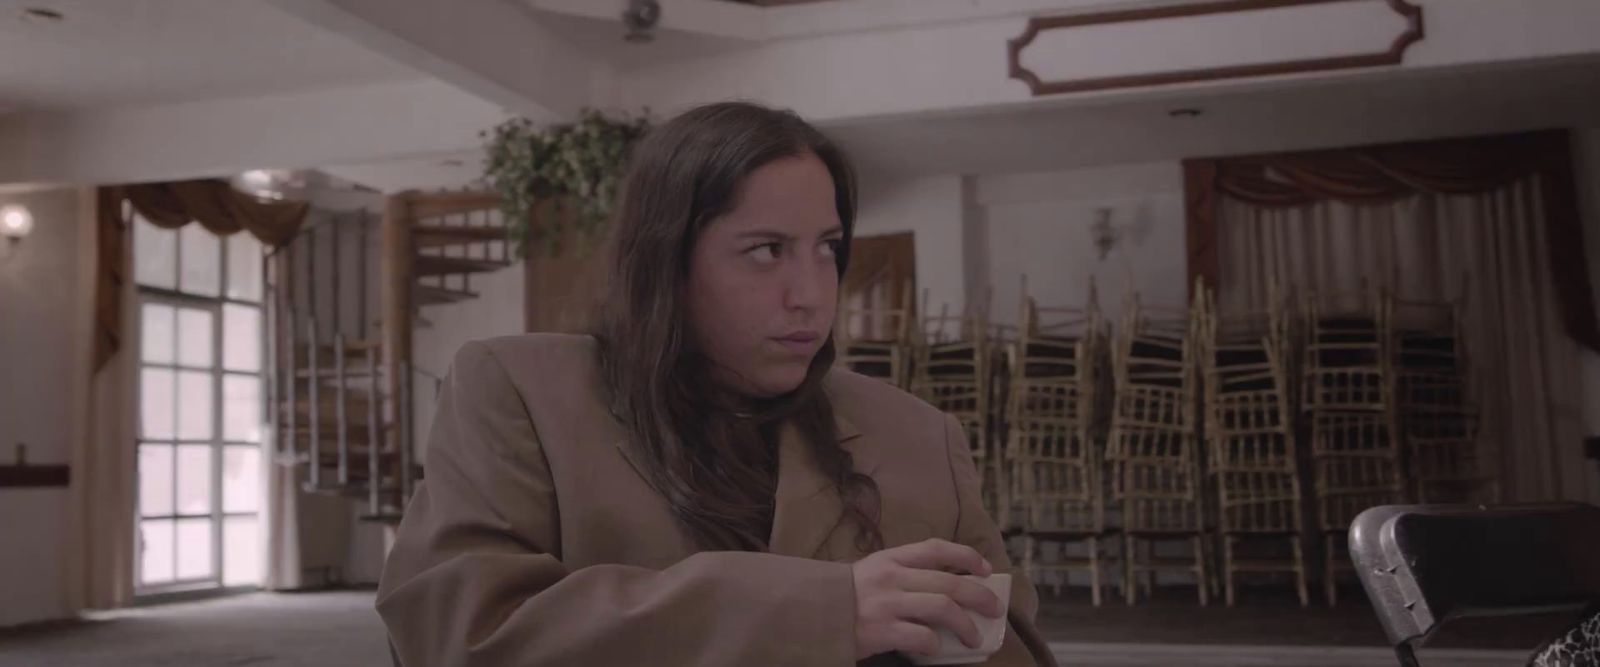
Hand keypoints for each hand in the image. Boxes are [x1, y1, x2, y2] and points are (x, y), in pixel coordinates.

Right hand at [850, 538, 1004, 659]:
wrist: (811, 613)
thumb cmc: (847, 594)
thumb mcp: (874, 571)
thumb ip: (905, 572)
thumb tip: (949, 583)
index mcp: (892, 558)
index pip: (937, 548)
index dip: (967, 556)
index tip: (986, 569)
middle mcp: (892, 577)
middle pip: (950, 583)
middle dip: (980, 596)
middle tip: (993, 609)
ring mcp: (887, 604)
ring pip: (943, 609)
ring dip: (966, 625)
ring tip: (973, 637)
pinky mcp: (882, 631)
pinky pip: (921, 637)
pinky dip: (935, 644)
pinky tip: (936, 648)